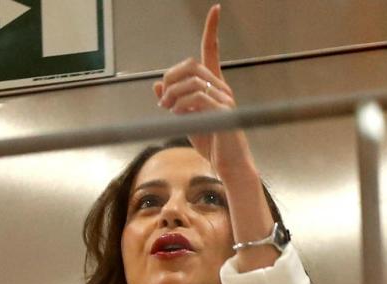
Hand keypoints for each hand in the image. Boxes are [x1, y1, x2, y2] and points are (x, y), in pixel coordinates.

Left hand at [154, 4, 253, 177]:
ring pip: (192, 80)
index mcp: (214, 86)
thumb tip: (157, 86)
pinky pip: (197, 97)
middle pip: (192, 65)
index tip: (215, 9)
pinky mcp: (223, 112)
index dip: (212, 30)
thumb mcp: (187, 119)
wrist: (228, 165)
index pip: (212, 51)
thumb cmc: (212, 143)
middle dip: (171, 78)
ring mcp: (224, 98)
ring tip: (167, 110)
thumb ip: (174, 101)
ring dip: (172, 94)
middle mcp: (222, 87)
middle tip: (162, 99)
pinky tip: (177, 115)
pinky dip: (181, 104)